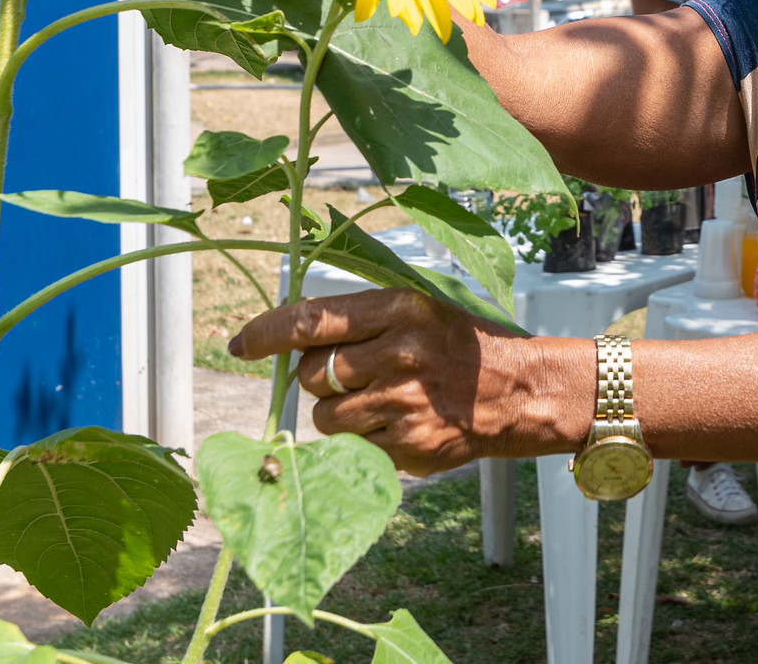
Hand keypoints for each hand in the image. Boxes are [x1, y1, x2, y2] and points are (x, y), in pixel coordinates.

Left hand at [228, 288, 590, 475]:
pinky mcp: (408, 446)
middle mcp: (400, 354)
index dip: (265, 334)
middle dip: (319, 379)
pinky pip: (351, 448)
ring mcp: (403, 404)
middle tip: (352, 377)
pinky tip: (396, 424)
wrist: (518, 391)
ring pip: (324, 418)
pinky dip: (362, 440)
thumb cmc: (458, 346)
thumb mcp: (417, 310)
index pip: (311, 320)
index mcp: (400, 309)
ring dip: (336, 414)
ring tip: (377, 403)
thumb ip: (360, 319)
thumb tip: (288, 338)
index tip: (238, 344)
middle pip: (312, 375)